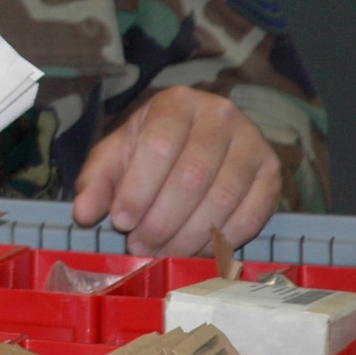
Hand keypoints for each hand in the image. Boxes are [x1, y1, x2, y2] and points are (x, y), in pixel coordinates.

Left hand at [71, 86, 280, 256]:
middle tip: (140, 246)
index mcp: (177, 103)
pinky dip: (220, 242)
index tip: (121, 222)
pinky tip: (194, 250)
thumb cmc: (152, 149)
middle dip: (161, 220)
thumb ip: (96, 181)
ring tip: (161, 251)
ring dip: (188, 236)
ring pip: (222, 199)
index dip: (139, 190)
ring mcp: (252, 142)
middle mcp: (220, 115)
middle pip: (192, 177)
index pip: (159, 146)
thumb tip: (83, 214)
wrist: (200, 139)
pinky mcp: (272, 173)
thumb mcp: (118, 155)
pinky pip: (251, 217)